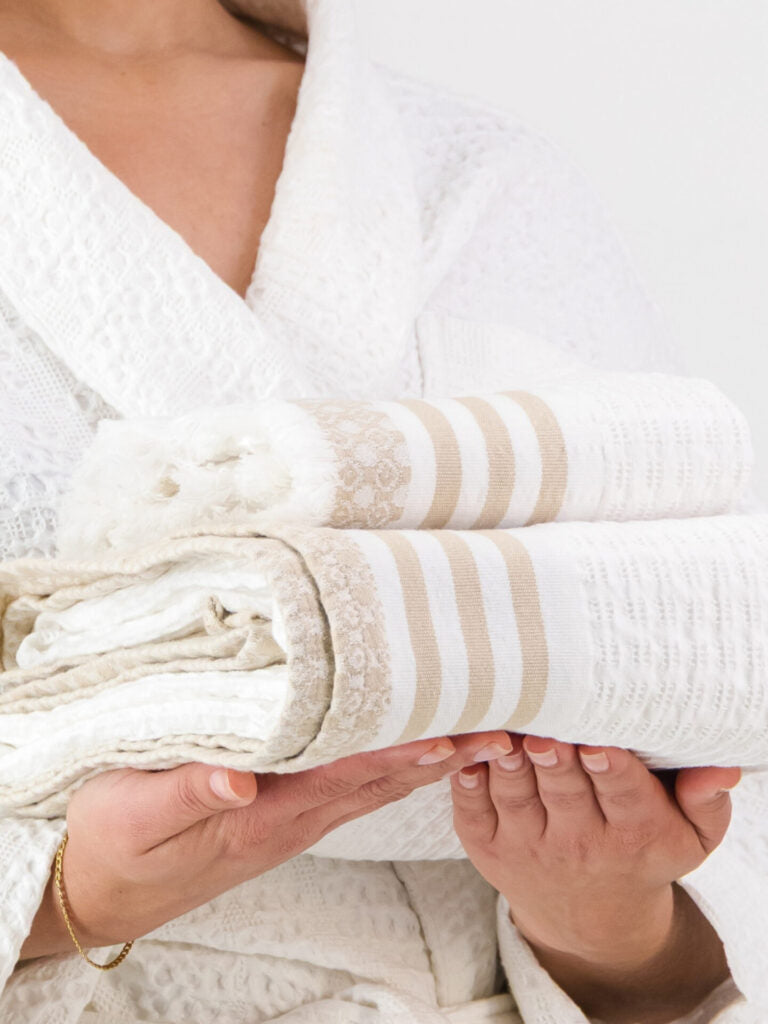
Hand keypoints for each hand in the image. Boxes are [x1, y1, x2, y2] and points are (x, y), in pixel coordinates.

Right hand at [20, 730, 513, 959]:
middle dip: (443, 754)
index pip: (348, 775)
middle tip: (504, 728)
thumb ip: (186, 792)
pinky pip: (353, 784)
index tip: (454, 732)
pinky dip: (396, 764)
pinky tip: (419, 746)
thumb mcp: (135, 817)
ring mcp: (292, 816)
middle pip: (381, 780)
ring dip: (431, 758)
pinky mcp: (282, 810)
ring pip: (375, 782)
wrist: (104, 890)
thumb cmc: (115, 844)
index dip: (402, 752)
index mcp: (264, 813)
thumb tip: (241, 776)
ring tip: (483, 734)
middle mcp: (292, 816)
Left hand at [450, 735, 739, 1020]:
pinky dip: (466, 782)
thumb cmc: (644, 852)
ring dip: (507, 766)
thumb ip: (706, 803)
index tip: (599, 745)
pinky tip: (468, 754)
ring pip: (515, 797)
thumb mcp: (691, 838)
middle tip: (545, 733)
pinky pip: (472, 810)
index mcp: (633, 833)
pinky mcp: (487, 844)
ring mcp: (527, 844)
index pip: (623, 797)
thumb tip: (720, 769)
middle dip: (554, 760)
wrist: (592, 917)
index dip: (611, 770)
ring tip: (506, 736)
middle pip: (564, 791)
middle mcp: (578, 842)